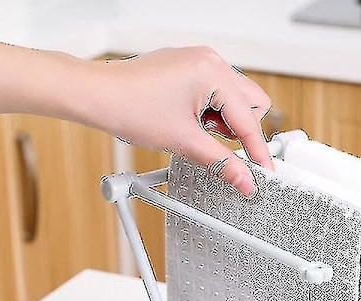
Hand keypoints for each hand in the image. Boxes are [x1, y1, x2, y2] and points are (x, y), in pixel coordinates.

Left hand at [92, 47, 272, 195]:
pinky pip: (217, 93)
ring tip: (197, 132)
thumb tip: (245, 180)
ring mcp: (199, 62)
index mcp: (213, 72)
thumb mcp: (184, 141)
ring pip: (235, 99)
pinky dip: (212, 113)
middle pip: (251, 104)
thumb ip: (222, 163)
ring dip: (225, 122)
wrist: (96, 96)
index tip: (264, 173)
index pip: (249, 120)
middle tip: (223, 149)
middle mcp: (210, 61)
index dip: (258, 152)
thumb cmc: (129, 106)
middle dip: (242, 132)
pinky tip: (191, 123)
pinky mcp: (189, 69)